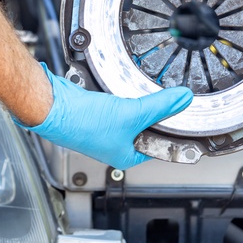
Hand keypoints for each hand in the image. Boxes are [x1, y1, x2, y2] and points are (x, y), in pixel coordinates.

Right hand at [15, 63, 192, 169]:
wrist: (54, 106)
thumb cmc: (83, 124)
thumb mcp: (132, 114)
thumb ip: (160, 106)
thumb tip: (182, 100)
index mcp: (126, 155)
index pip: (160, 146)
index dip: (173, 131)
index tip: (187, 117)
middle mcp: (117, 144)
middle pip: (148, 127)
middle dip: (157, 113)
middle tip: (170, 100)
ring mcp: (108, 128)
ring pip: (135, 113)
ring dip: (141, 102)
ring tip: (148, 92)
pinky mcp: (100, 111)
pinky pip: (121, 103)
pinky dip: (126, 95)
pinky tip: (127, 88)